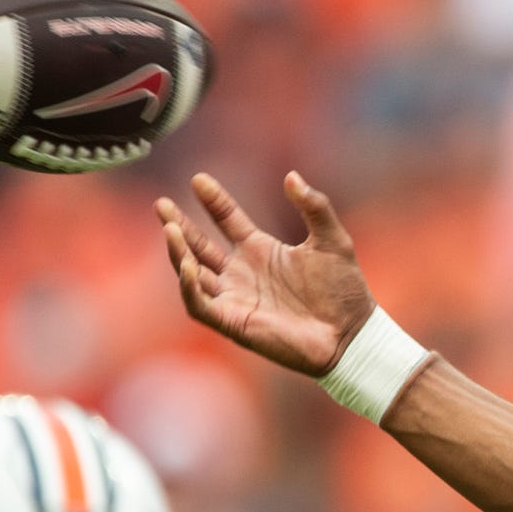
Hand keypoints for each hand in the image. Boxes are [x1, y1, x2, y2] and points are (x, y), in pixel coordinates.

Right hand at [157, 171, 376, 376]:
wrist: (351, 334)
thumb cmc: (345, 291)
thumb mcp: (333, 240)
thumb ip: (314, 207)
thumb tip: (292, 176)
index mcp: (262, 250)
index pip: (227, 219)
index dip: (213, 200)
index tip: (199, 180)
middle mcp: (243, 273)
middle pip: (200, 245)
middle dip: (178, 225)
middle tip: (161, 205)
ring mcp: (237, 297)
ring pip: (193, 274)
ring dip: (179, 253)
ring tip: (170, 230)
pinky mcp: (235, 322)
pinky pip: (201, 305)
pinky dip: (190, 288)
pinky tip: (190, 267)